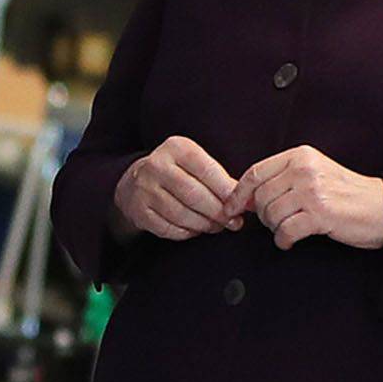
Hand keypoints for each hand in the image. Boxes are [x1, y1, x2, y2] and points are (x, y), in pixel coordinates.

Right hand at [114, 135, 243, 240]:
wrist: (134, 182)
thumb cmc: (178, 173)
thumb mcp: (196, 164)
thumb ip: (221, 179)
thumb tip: (248, 202)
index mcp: (176, 148)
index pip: (207, 171)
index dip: (226, 191)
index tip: (241, 206)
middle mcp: (156, 166)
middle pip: (194, 194)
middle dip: (218, 212)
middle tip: (233, 222)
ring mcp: (144, 189)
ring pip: (181, 214)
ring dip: (204, 224)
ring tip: (217, 226)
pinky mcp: (138, 211)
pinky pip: (167, 228)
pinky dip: (186, 232)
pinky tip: (196, 229)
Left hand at [241, 145, 382, 250]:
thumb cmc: (345, 195)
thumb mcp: (313, 175)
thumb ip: (280, 180)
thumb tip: (239, 197)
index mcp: (300, 156)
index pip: (254, 173)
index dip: (237, 195)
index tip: (230, 209)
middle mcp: (305, 170)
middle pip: (259, 197)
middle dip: (262, 215)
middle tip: (277, 222)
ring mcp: (313, 191)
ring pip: (270, 215)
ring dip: (275, 228)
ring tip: (290, 228)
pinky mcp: (321, 213)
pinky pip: (285, 231)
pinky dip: (284, 240)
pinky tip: (291, 240)